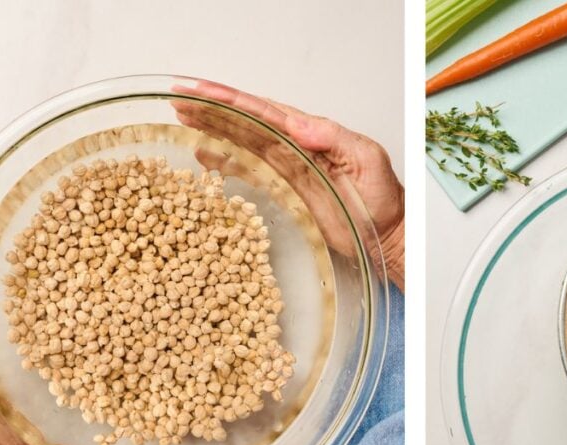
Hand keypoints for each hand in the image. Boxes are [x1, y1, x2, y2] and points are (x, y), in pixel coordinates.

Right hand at [172, 80, 404, 289]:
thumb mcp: (367, 159)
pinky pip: (251, 171)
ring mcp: (288, 167)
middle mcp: (295, 146)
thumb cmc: (383, 198)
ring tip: (183, 118)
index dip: (232, 100)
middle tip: (179, 99)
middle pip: (246, 122)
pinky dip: (226, 163)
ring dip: (214, 129)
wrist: (386, 233)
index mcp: (311, 133)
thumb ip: (335, 138)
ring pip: (244, 142)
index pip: (265, 111)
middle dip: (213, 109)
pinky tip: (204, 155)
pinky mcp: (286, 189)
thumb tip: (299, 124)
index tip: (203, 90)